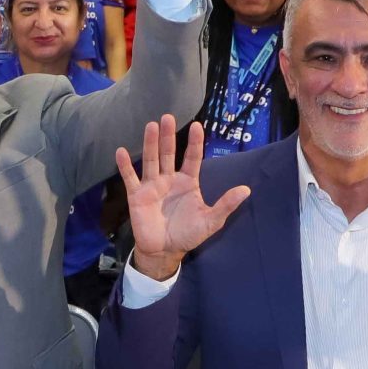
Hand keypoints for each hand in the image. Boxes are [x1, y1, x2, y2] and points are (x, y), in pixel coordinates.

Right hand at [117, 117, 251, 278]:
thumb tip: (246, 190)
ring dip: (150, 143)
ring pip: (150, 160)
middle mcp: (169, 179)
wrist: (164, 251)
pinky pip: (130, 177)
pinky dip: (125, 165)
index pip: (191, 158)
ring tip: (151, 126)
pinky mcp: (137, 195)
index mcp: (187, 182)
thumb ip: (226, 205)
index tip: (197, 126)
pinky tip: (120, 151)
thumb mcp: (210, 221)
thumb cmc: (188, 234)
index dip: (194, 143)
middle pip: (168, 153)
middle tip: (168, 117)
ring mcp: (152, 185)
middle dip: (168, 136)